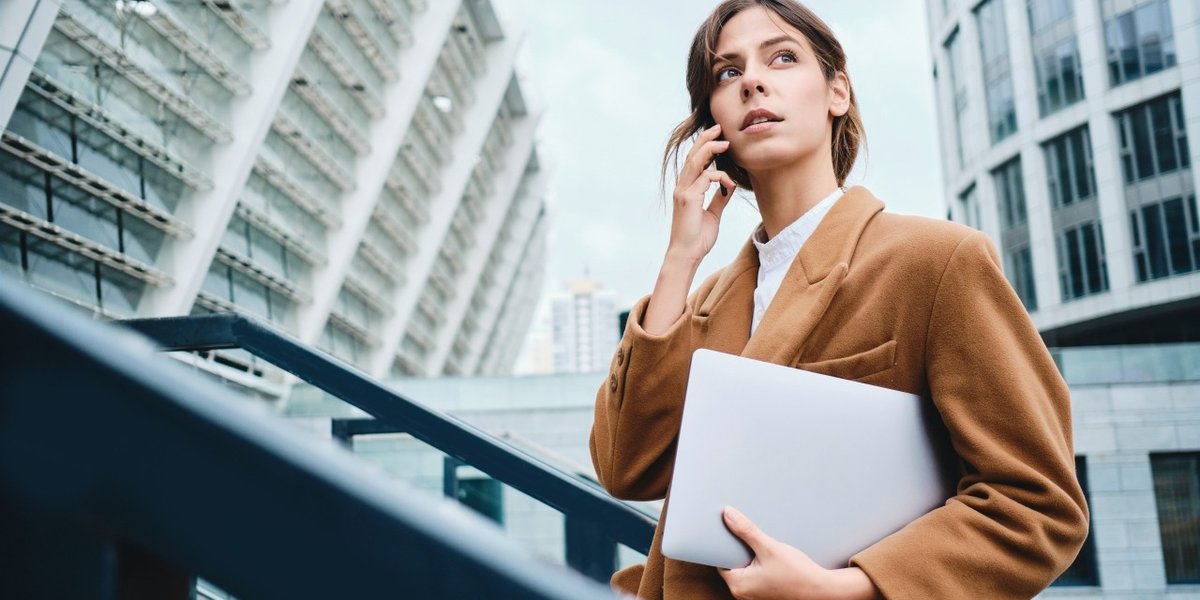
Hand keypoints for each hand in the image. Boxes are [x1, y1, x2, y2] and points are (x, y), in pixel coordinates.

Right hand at [667, 123, 737, 265]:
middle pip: (692, 156)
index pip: (694, 162)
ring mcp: (683, 192)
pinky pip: (705, 179)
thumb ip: (719, 199)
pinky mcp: (688, 199)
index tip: (720, 140)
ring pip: (695, 162)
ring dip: (710, 149)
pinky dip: (719, 177)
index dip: (705, 148)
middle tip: (719, 128)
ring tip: (724, 142)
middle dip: (706, 140)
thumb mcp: (713, 215)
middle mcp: (682, 187)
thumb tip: (728, 187)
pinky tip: (729, 184)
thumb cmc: (697, 238)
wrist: (687, 255)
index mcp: (687, 190)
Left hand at [718, 507, 881, 599]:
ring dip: (749, 555)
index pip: (719, 559)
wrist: (823, 590)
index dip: (722, 543)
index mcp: (738, 585)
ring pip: (743, 568)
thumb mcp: (769, 547)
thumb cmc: (798, 573)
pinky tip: (768, 555)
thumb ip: (746, 531)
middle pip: (731, 563)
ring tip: (761, 544)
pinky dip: (757, 563)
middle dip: (737, 548)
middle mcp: (742, 593)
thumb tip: (727, 514)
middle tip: (747, 532)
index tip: (726, 528)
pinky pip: (753, 574)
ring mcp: (753, 595)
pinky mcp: (764, 593)